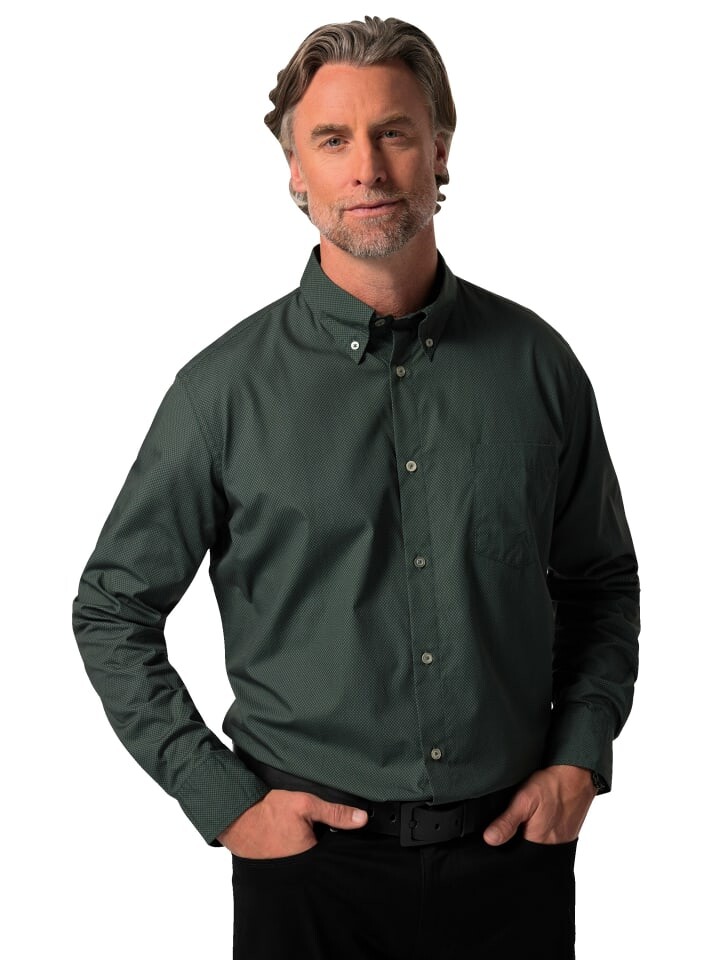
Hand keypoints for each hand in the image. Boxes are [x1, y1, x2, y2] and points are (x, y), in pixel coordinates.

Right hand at [217, 789, 367, 858]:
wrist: (235, 817)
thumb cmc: (268, 811)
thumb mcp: (305, 804)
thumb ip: (335, 813)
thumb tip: (363, 819)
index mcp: (311, 856)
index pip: (336, 855)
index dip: (342, 845)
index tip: (348, 836)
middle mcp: (300, 870)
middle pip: (323, 862)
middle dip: (327, 850)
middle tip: (323, 833)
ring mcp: (288, 872)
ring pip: (309, 863)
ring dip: (312, 853)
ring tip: (307, 836)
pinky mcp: (276, 868)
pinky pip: (294, 864)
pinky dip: (296, 853)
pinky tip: (293, 840)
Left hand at [483, 765, 597, 845]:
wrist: (579, 775)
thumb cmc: (553, 786)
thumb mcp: (524, 800)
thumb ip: (507, 822)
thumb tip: (489, 840)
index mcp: (537, 844)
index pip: (513, 856)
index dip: (502, 845)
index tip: (495, 831)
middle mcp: (550, 849)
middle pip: (524, 851)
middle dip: (514, 840)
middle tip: (513, 819)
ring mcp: (560, 842)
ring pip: (535, 844)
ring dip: (527, 833)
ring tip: (526, 816)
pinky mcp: (565, 834)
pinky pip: (547, 838)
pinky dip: (539, 829)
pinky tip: (537, 816)